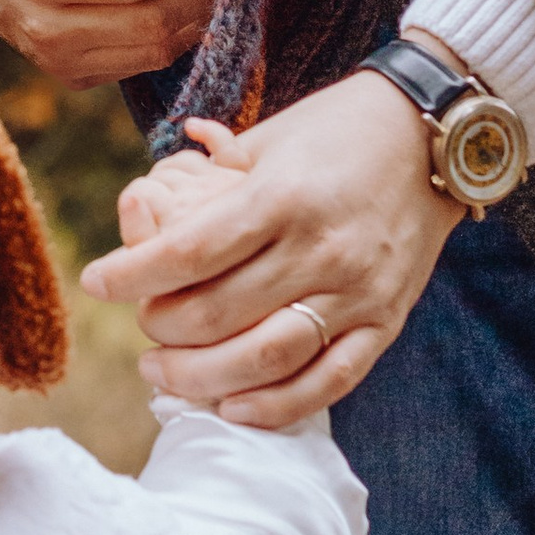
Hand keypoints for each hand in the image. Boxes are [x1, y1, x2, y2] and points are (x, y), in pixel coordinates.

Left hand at [79, 71, 460, 425]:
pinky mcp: (386, 320)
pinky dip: (278, 404)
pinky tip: (232, 406)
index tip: (97, 282)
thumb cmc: (339, 128)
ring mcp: (357, 291)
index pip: (189, 253)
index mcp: (282, 197)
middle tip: (140, 328)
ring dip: (204, 377)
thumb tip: (145, 201)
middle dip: (162, 331)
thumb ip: (212, 176)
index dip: (132, 275)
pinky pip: (330, 380)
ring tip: (165, 373)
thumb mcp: (270, 136)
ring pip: (269, 357)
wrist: (436, 135)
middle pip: (219, 313)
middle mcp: (320, 249)